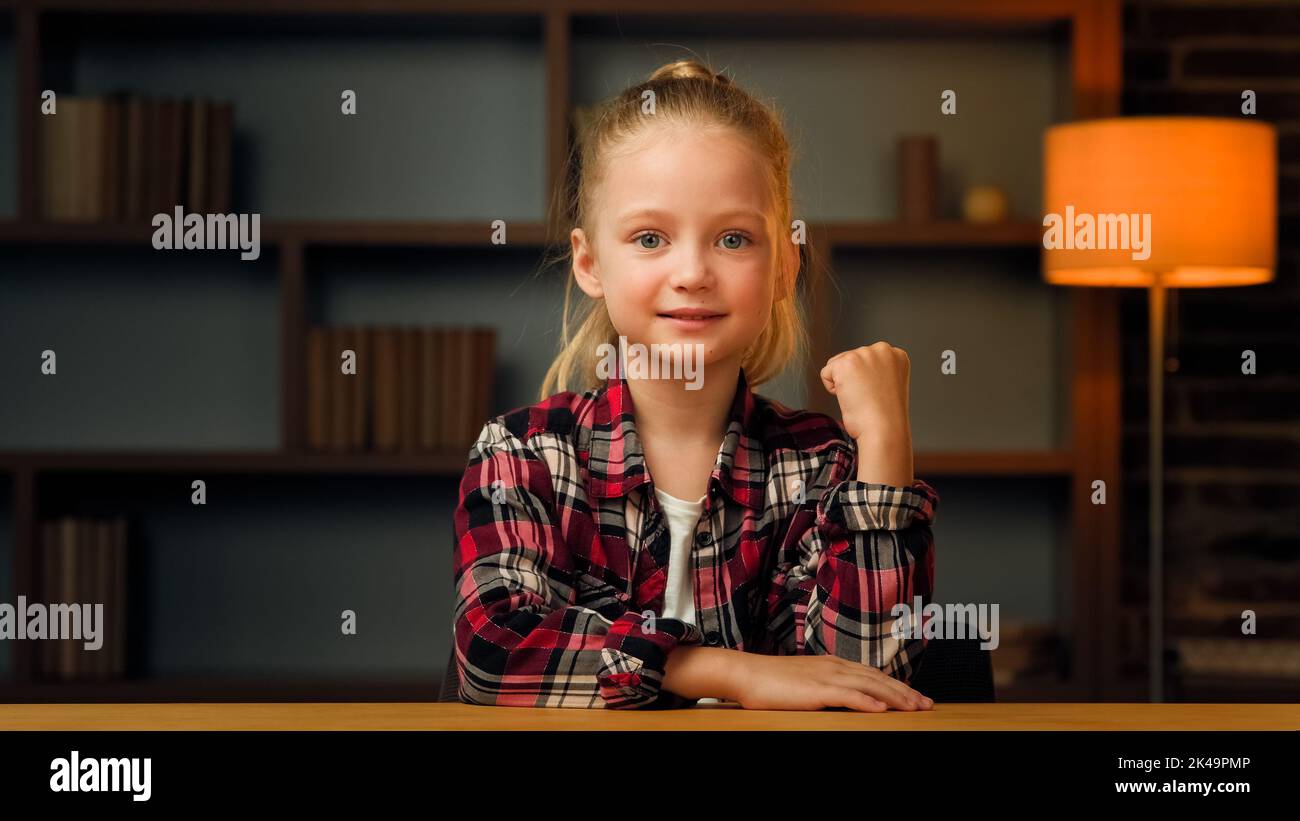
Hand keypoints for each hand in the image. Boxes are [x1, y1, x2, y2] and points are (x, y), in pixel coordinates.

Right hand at [731, 652, 933, 711]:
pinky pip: (847, 695)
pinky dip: (867, 701)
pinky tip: (882, 709)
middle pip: (878, 678)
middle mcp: (834, 667)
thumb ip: (825, 686)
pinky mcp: (815, 690)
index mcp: (832, 665)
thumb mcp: (804, 681)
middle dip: (905, 691)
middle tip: (927, 704)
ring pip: (870, 685)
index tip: (916, 696)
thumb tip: (841, 697)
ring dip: (896, 697)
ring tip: (915, 707)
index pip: (873, 674)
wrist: (745, 673)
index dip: (897, 685)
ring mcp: (825, 677)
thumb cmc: (770, 681)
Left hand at [819, 343, 910, 442]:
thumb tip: (855, 372)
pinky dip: (832, 389)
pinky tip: (850, 397)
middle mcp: (882, 349)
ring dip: (844, 384)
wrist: (884, 429)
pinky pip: (826, 373)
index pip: (867, 360)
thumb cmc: (885, 417)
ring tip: (861, 397)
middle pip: (851, 359)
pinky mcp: (846, 362)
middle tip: (869, 398)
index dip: (867, 381)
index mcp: (896, 355)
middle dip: (854, 380)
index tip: (878, 394)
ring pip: (837, 365)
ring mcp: (864, 354)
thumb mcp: (887, 386)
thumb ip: (875, 372)